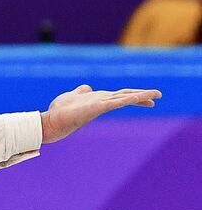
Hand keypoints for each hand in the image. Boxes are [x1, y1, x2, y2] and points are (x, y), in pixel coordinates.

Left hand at [40, 84, 161, 143]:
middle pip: (125, 96)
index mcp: (98, 99)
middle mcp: (102, 102)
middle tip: (158, 96)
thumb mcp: (73, 96)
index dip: (133, 95)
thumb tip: (87, 88)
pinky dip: (127, 100)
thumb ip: (81, 92)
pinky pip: (115, 102)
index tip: (147, 97)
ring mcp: (100, 105)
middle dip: (142, 96)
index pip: (120, 96)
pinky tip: (137, 98)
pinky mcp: (97, 108)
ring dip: (140, 96)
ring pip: (124, 98)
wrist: (51, 122)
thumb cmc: (60, 111)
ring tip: (156, 95)